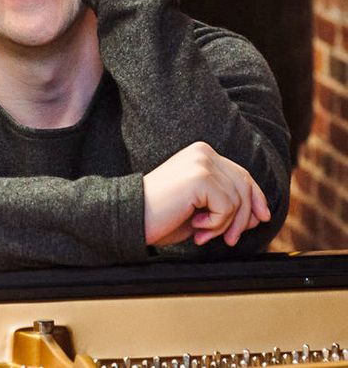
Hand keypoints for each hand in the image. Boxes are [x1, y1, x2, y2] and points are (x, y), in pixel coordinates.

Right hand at [142, 142, 270, 246]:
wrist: (132, 217)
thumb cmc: (161, 215)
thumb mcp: (201, 209)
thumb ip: (227, 205)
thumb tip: (259, 214)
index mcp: (201, 154)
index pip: (241, 174)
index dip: (256, 197)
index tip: (262, 219)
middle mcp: (203, 152)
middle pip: (244, 185)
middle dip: (243, 218)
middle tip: (227, 241)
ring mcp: (202, 162)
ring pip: (237, 199)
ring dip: (223, 225)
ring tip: (200, 231)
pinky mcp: (200, 176)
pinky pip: (227, 207)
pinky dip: (215, 224)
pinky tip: (195, 226)